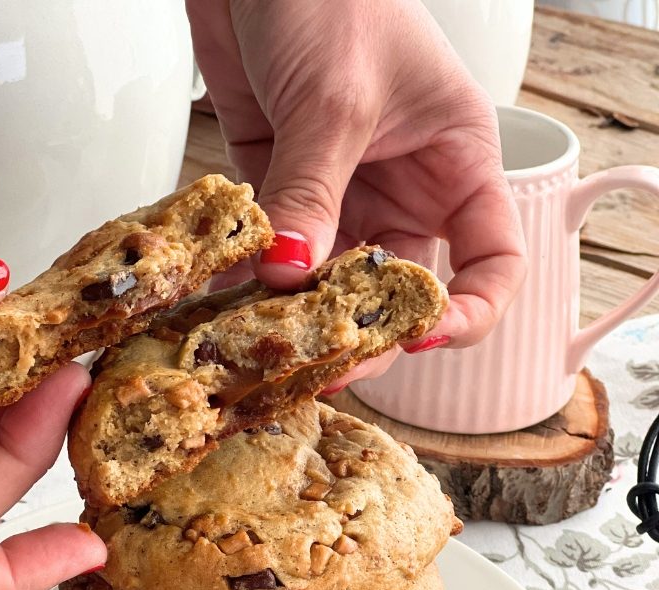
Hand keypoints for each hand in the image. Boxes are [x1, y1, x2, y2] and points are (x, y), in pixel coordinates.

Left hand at [186, 0, 525, 382]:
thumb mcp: (334, 97)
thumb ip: (312, 190)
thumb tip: (289, 277)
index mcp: (455, 162)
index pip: (490, 261)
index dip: (467, 311)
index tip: (420, 339)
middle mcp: (403, 186)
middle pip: (397, 287)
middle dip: (364, 331)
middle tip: (323, 363)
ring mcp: (339, 189)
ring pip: (328, 278)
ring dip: (297, 313)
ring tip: (264, 342)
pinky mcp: (281, 184)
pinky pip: (273, 247)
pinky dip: (250, 275)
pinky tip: (226, 300)